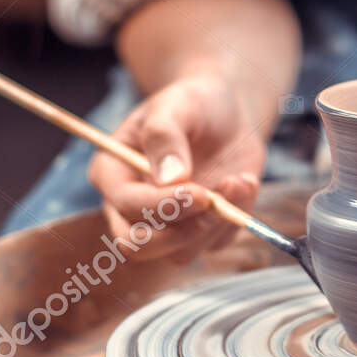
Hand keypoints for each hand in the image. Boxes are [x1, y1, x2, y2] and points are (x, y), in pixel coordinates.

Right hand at [87, 74, 266, 260]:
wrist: (228, 113)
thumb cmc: (193, 103)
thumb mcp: (177, 104)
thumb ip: (165, 136)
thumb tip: (168, 179)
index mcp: (113, 172)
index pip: (125, 205)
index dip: (161, 205)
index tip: (200, 193)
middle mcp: (130, 206)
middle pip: (139, 246)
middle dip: (181, 232)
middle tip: (217, 204)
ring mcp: (164, 223)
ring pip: (179, 253)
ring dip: (215, 225)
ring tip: (240, 180)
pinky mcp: (197, 231)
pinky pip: (214, 243)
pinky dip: (235, 220)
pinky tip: (244, 182)